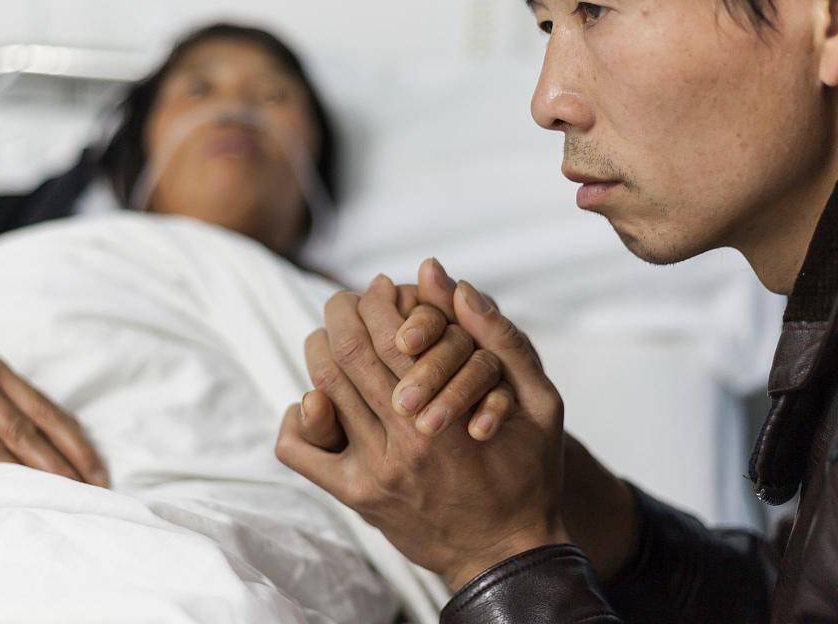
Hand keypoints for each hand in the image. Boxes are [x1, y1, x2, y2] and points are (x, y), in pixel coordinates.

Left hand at [276, 274, 569, 589]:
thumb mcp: (541, 402)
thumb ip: (503, 338)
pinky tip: (315, 398)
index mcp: (443, 411)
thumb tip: (458, 285)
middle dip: (340, 313)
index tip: (379, 287)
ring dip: (320, 349)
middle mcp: (401, 440)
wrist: (509, 553)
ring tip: (331, 335)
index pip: (385, 332)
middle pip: (346, 352)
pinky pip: (299, 450)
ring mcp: (373, 472)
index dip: (375, 298)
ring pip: (323, 389)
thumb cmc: (529, 471)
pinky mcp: (356, 497)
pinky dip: (296, 415)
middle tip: (345, 301)